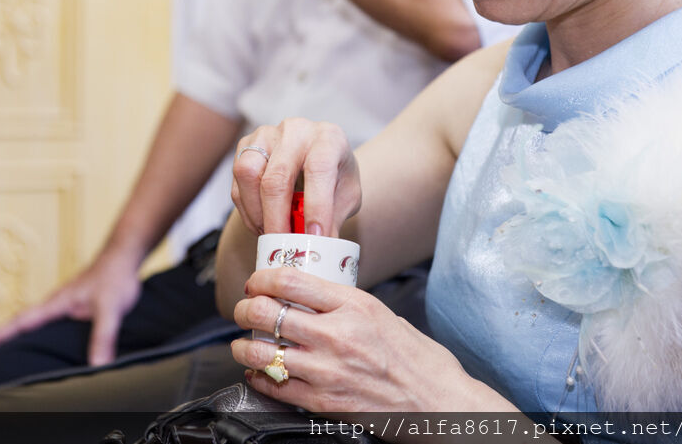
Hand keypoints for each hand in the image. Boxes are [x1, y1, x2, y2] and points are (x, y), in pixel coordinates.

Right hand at [0, 251, 140, 365]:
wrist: (125, 255)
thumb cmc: (114, 275)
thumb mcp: (110, 309)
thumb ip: (103, 336)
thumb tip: (97, 365)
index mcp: (57, 303)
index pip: (22, 321)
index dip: (1, 335)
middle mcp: (57, 303)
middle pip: (24, 322)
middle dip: (4, 337)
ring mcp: (66, 304)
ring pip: (38, 321)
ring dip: (22, 334)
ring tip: (10, 353)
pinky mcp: (77, 305)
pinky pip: (53, 321)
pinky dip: (43, 332)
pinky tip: (49, 342)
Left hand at [231, 268, 474, 412]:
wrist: (438, 403)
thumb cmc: (417, 359)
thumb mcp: (381, 313)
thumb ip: (342, 303)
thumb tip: (306, 293)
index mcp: (353, 305)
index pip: (289, 281)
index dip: (261, 278)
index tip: (256, 282)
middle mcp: (336, 335)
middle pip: (267, 312)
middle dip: (245, 309)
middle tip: (245, 310)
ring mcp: (327, 371)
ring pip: (261, 351)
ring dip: (243, 345)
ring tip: (244, 342)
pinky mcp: (323, 403)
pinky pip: (273, 386)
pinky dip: (258, 377)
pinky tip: (259, 371)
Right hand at [232, 118, 360, 236]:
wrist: (317, 157)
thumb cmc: (334, 175)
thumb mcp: (347, 196)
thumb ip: (334, 218)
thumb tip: (321, 249)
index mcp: (329, 138)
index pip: (319, 168)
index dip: (317, 205)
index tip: (315, 237)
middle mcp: (296, 130)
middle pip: (278, 174)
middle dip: (278, 217)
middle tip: (283, 246)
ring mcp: (267, 134)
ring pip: (248, 172)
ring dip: (256, 212)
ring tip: (270, 234)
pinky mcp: (246, 145)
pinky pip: (237, 180)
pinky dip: (247, 209)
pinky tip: (261, 224)